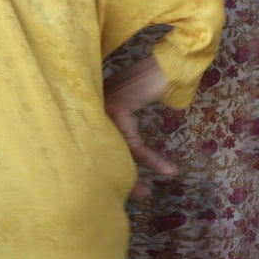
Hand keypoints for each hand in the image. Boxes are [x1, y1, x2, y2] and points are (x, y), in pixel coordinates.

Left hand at [103, 55, 176, 198]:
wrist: (166, 62)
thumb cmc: (152, 81)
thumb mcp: (131, 106)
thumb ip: (120, 124)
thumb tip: (121, 149)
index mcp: (91, 109)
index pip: (96, 145)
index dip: (111, 167)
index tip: (125, 186)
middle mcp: (93, 108)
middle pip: (101, 150)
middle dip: (118, 178)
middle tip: (133, 196)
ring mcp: (104, 106)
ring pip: (115, 150)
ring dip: (132, 173)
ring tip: (143, 193)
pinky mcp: (118, 107)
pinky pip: (132, 142)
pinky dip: (149, 158)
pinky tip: (166, 169)